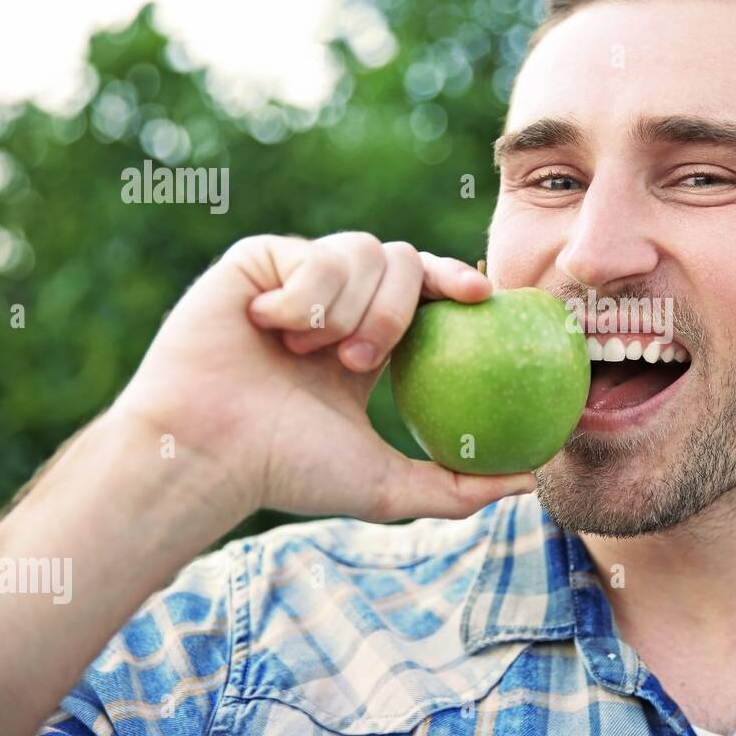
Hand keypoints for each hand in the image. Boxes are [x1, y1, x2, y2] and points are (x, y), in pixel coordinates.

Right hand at [110, 232, 536, 522]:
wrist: (205, 451)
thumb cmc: (285, 471)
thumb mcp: (385, 486)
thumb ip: (458, 485)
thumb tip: (529, 484)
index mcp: (367, 342)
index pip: (427, 291)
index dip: (457, 280)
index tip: (484, 294)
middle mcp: (336, 306)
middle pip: (403, 259)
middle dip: (394, 309)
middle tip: (361, 360)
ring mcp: (297, 277)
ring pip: (363, 249)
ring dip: (347, 307)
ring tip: (310, 355)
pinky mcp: (260, 260)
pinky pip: (312, 251)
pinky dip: (302, 296)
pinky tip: (268, 328)